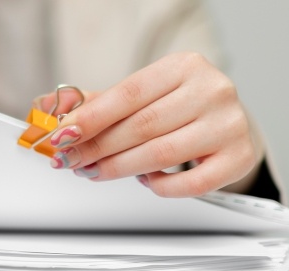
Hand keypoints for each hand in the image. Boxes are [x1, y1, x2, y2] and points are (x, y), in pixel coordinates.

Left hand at [35, 52, 263, 197]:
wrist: (229, 121)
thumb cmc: (180, 107)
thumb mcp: (142, 95)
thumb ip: (98, 103)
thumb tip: (49, 109)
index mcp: (185, 66)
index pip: (128, 94)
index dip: (90, 118)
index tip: (62, 135)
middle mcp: (212, 90)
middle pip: (141, 126)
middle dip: (98, 147)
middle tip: (71, 159)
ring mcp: (229, 124)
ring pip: (161, 155)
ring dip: (120, 168)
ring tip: (97, 171)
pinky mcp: (239, 157)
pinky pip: (191, 183)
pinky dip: (160, 186)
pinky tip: (145, 180)